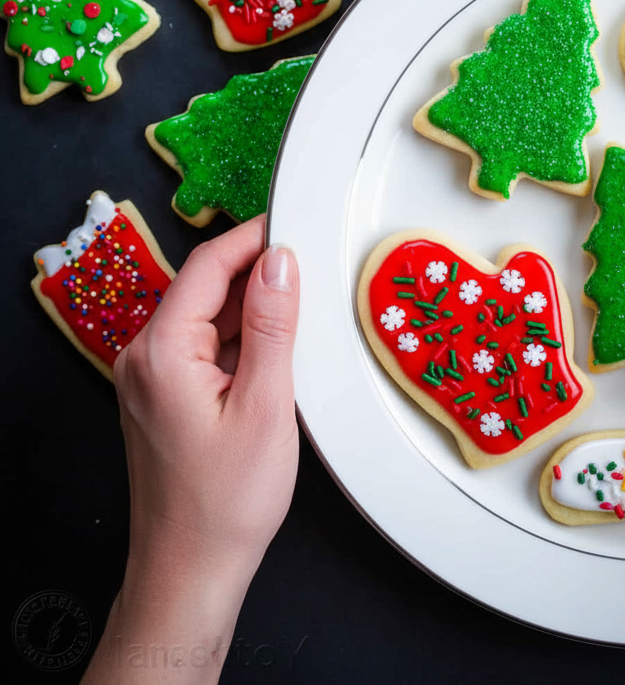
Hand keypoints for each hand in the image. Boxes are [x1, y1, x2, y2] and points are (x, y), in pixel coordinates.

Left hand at [82, 216, 299, 683]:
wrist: (190, 572)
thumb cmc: (225, 503)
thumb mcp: (266, 406)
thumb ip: (274, 326)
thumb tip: (280, 261)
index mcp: (162, 350)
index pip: (209, 265)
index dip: (254, 237)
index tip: (295, 221)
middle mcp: (144, 356)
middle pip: (206, 287)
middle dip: (259, 273)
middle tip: (311, 271)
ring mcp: (150, 378)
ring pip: (207, 317)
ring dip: (252, 309)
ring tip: (301, 317)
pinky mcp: (163, 397)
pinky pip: (203, 347)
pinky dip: (240, 341)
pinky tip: (275, 353)